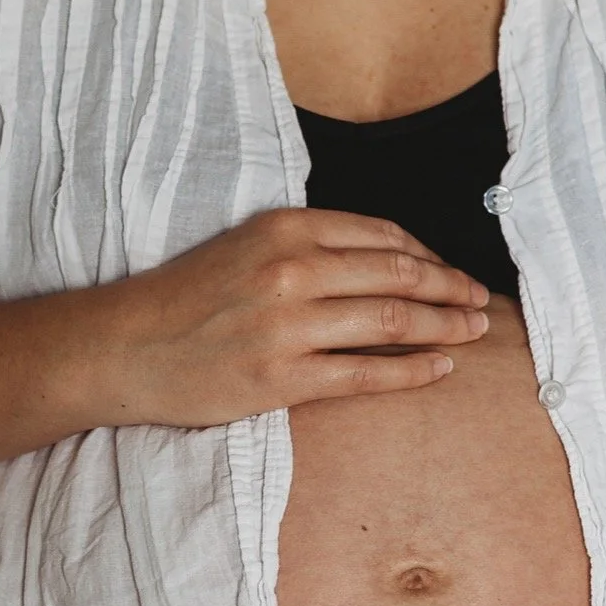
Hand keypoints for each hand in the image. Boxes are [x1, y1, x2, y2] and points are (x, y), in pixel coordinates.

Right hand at [95, 208, 488, 427]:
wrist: (125, 346)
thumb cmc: (186, 297)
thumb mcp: (248, 246)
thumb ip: (309, 245)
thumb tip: (385, 260)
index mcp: (285, 227)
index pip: (382, 235)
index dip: (429, 255)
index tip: (452, 271)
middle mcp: (291, 269)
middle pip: (399, 275)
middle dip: (451, 289)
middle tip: (481, 302)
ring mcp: (288, 325)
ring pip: (391, 322)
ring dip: (444, 327)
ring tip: (472, 333)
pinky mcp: (281, 378)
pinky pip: (364, 375)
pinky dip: (411, 371)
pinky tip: (439, 369)